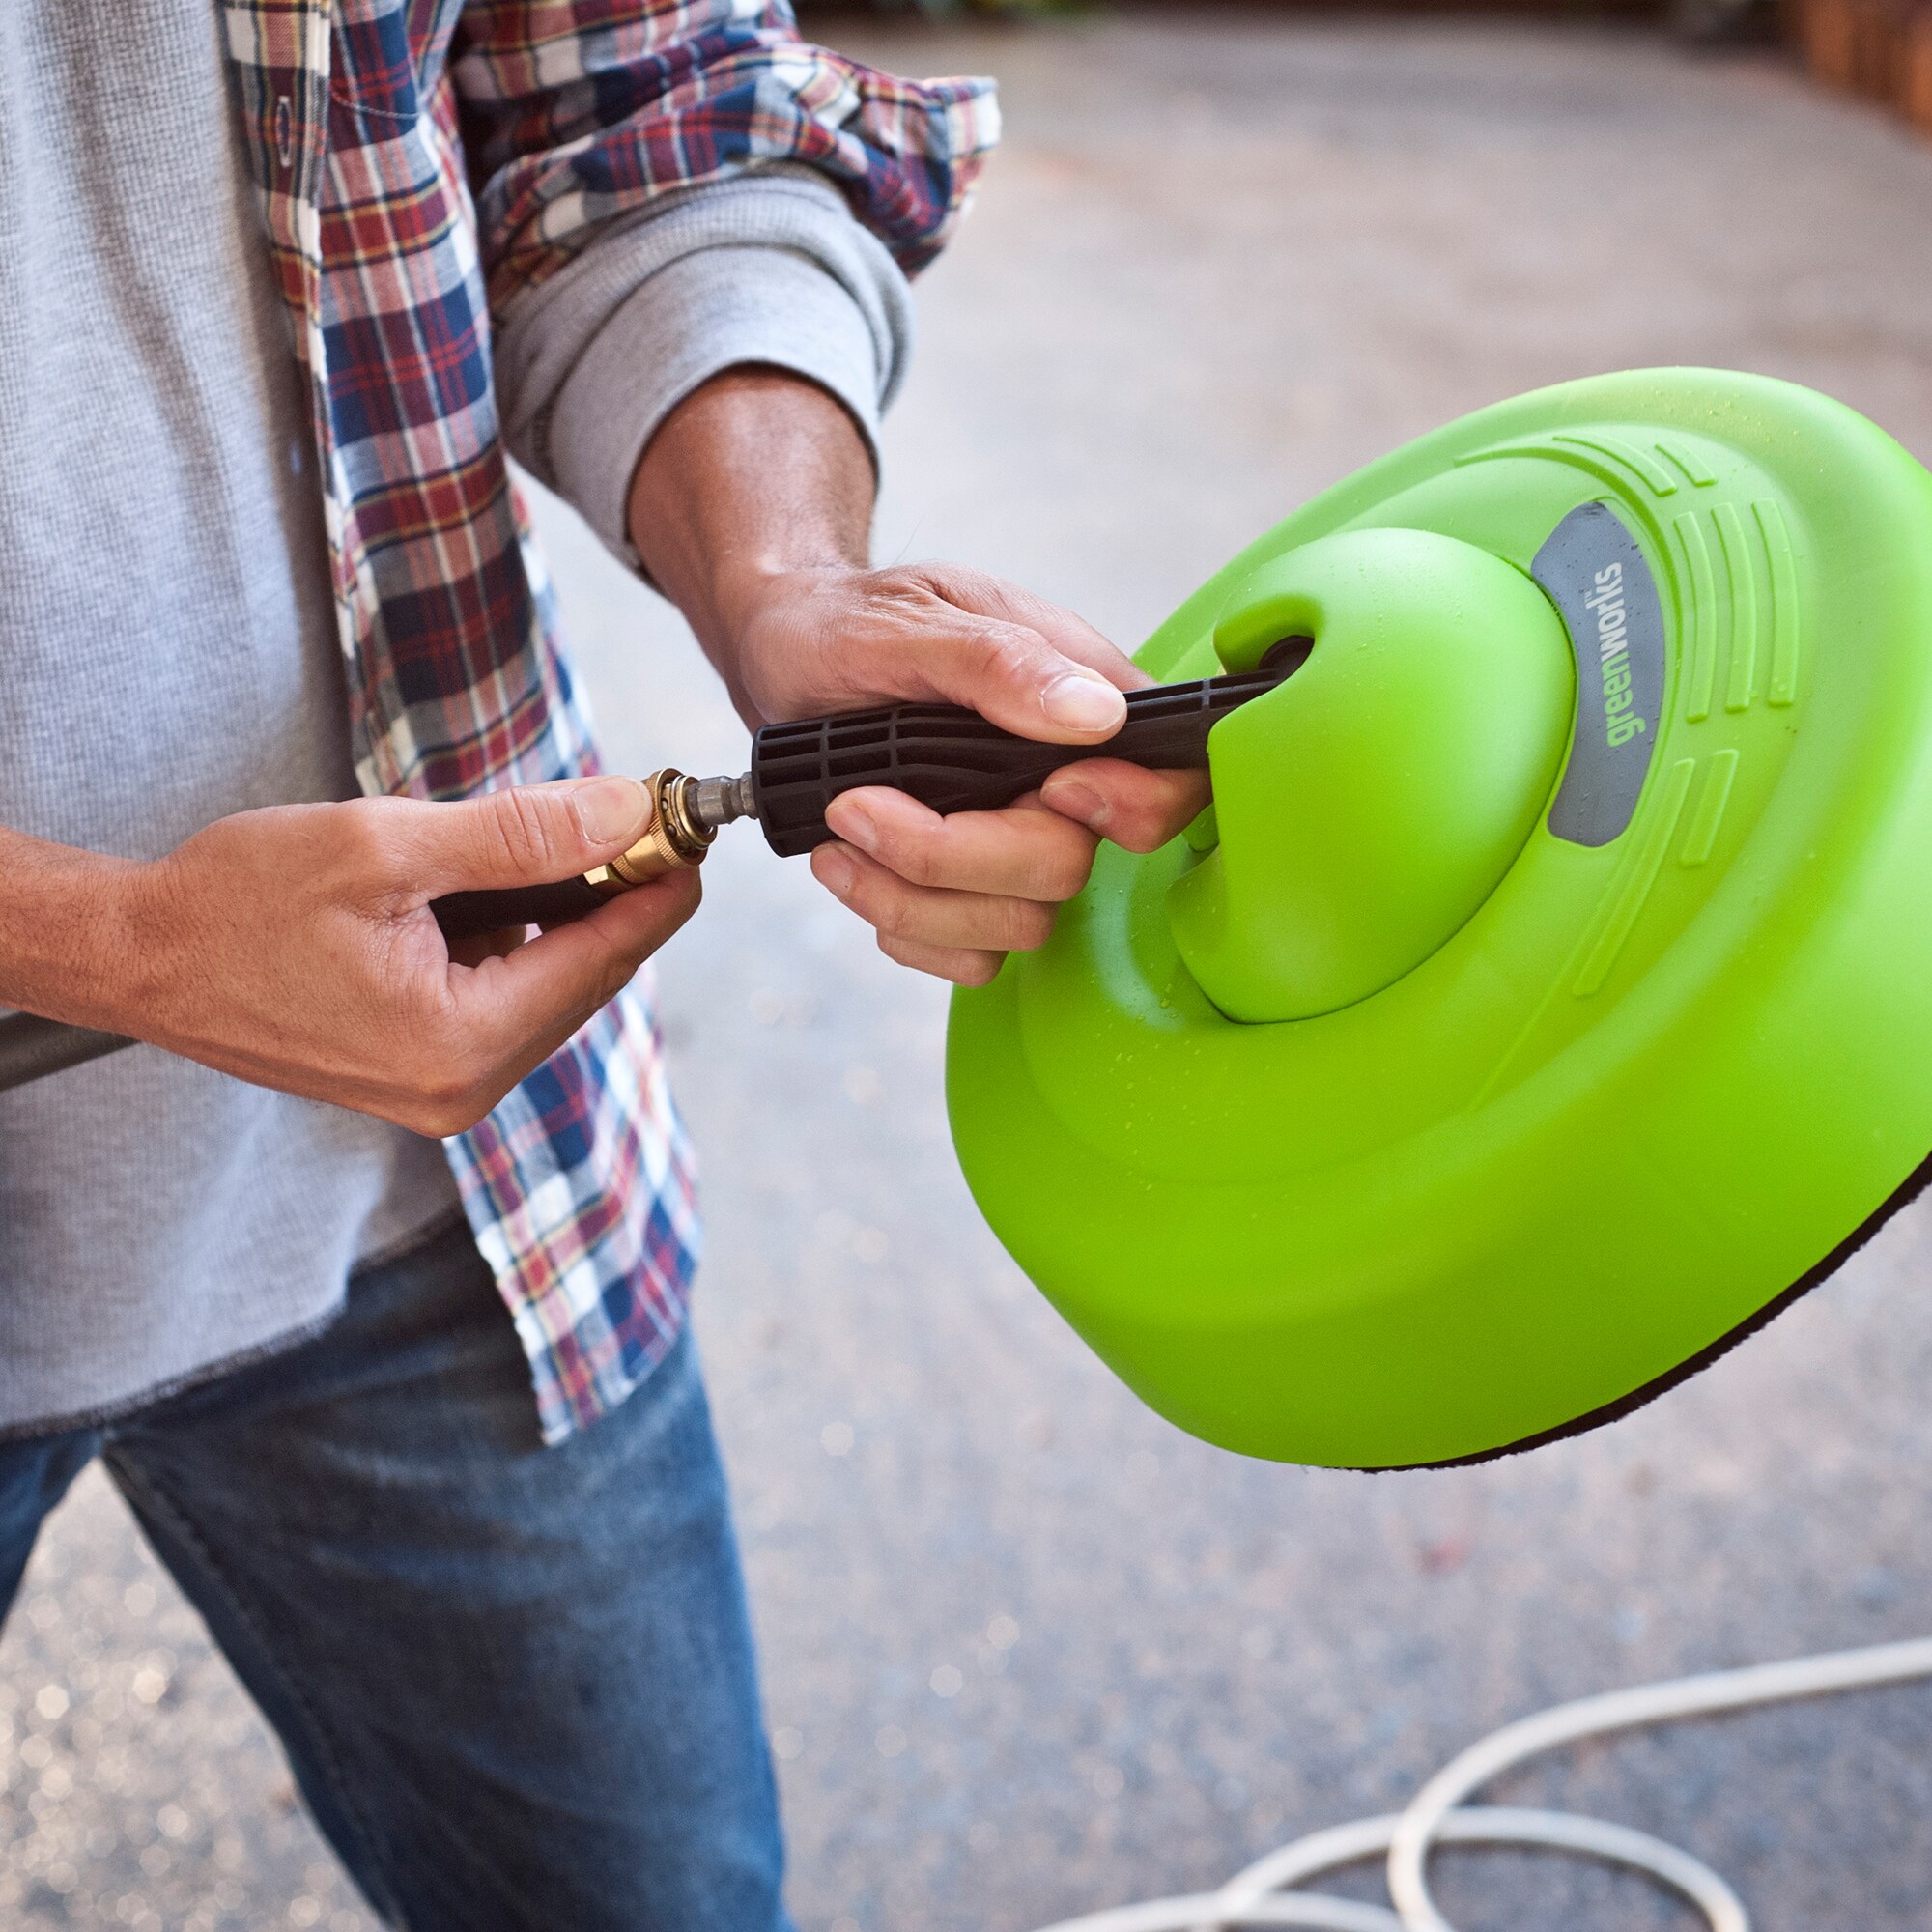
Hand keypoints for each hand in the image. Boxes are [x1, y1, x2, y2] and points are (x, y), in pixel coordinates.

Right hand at [0, 777, 697, 1134]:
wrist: (142, 957)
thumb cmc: (238, 901)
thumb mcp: (386, 846)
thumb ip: (520, 835)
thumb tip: (627, 813)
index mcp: (459, 1043)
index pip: (601, 957)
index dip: (658, 885)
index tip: (691, 826)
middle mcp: (463, 1088)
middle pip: (585, 976)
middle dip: (617, 891)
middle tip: (637, 811)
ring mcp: (444, 1091)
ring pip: (550, 985)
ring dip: (567, 910)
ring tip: (566, 834)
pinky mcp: (424, 1075)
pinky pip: (506, 998)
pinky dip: (521, 937)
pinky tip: (508, 882)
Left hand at [629, 369, 1207, 985]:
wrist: (778, 657)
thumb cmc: (844, 622)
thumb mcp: (908, 620)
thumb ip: (1001, 662)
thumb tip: (1098, 715)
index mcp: (1081, 701)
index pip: (1170, 777)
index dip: (1133, 808)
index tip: (1048, 788)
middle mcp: (1063, 781)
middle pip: (1067, 869)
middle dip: (952, 855)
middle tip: (858, 804)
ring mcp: (1015, 842)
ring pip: (1016, 925)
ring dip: (910, 897)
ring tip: (839, 827)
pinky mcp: (968, 892)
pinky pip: (973, 958)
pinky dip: (904, 927)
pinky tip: (852, 866)